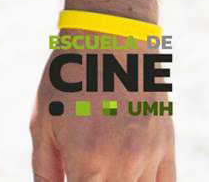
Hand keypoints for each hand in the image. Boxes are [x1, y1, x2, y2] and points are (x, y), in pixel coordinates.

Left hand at [30, 57, 173, 180]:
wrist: (110, 41)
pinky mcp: (167, 150)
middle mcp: (123, 166)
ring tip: (100, 165)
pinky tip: (127, 175)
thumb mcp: (41, 122)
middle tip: (81, 169)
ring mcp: (149, 159)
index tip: (70, 179)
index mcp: (87, 161)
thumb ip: (44, 169)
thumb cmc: (67, 79)